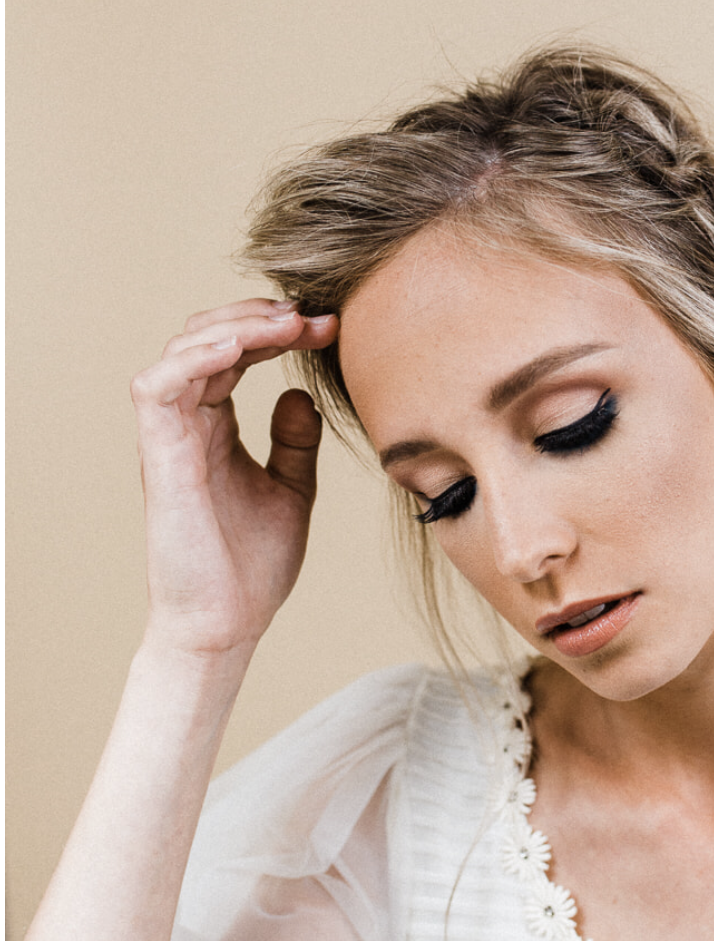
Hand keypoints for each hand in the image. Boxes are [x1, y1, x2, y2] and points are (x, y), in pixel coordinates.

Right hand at [129, 300, 339, 658]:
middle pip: (207, 336)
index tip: (329, 327)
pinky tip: (241, 346)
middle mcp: (188, 423)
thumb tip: (300, 395)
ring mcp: (170, 438)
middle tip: (312, 318)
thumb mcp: (291, 488)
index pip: (236, 352)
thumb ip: (294, 441)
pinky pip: (158, 388)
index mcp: (214, 425)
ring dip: (235, 326)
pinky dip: (195, 357)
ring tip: (286, 325)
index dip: (278, 330)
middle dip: (261, 316)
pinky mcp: (160, 458)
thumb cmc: (251, 564)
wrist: (229, 624)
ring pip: (182, 349)